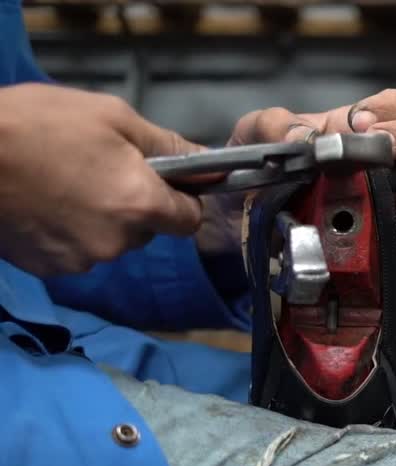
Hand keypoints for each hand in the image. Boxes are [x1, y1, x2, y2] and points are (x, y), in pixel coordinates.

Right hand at [0, 84, 204, 275]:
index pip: (190, 220)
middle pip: (148, 231)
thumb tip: (211, 165)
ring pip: (111, 242)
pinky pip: (75, 252)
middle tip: (99, 170)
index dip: (182, 199)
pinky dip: (67, 233)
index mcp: (141, 204)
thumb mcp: (112, 117)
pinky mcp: (48, 268)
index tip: (165, 182)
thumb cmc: (36, 124)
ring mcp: (80, 259)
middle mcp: (117, 241)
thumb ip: (169, 146)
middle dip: (135, 205)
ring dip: (99, 220)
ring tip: (63, 183)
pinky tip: (43, 204)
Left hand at [197, 89, 395, 265]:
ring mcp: (380, 209)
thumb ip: (274, 125)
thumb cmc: (252, 169)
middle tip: (382, 152)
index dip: (389, 110)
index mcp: (351, 134)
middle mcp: (376, 168)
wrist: (232, 224)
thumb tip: (307, 139)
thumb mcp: (254, 135)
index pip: (394, 107)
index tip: (362, 124)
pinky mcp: (375, 248)